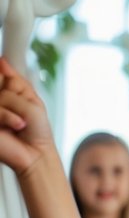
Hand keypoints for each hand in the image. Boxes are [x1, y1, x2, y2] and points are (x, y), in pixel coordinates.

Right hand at [0, 57, 54, 175]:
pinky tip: (17, 126)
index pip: (1, 75)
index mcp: (3, 94)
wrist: (36, 155)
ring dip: (13, 109)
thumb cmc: (35, 131)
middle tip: (22, 114)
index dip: (7, 81)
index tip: (18, 94)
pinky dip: (8, 116)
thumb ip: (14, 80)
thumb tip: (1, 61)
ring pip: (0, 97)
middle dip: (14, 97)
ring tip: (21, 124)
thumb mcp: (30, 99)